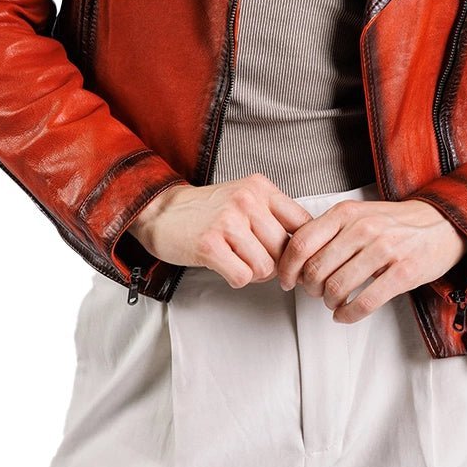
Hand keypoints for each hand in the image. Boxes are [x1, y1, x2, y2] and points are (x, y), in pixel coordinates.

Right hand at [126, 173, 313, 288]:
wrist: (161, 210)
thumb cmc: (206, 209)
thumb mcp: (245, 197)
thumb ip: (274, 215)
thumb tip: (305, 248)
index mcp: (261, 188)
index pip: (303, 223)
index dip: (300, 248)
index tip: (292, 258)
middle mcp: (247, 200)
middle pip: (285, 250)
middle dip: (274, 264)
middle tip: (256, 261)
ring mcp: (228, 221)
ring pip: (266, 267)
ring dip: (254, 273)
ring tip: (238, 261)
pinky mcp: (209, 244)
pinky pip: (243, 276)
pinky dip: (236, 279)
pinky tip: (225, 266)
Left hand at [276, 197, 466, 323]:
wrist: (441, 223)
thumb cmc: (393, 223)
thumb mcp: (357, 214)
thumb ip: (328, 230)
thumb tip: (294, 257)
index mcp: (345, 213)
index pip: (301, 242)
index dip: (287, 267)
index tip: (287, 281)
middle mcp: (362, 228)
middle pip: (315, 269)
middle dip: (309, 289)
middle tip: (315, 293)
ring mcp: (384, 249)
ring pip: (337, 288)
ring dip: (329, 302)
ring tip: (333, 302)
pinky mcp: (403, 272)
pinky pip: (365, 302)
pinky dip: (348, 314)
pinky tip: (344, 315)